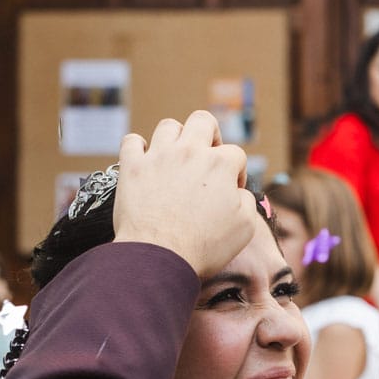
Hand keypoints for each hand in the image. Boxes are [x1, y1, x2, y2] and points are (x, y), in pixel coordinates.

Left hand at [113, 110, 256, 277]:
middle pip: (203, 121)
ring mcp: (158, 157)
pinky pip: (131, 140)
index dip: (236, 173)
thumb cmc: (204, 246)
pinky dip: (137, 148)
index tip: (229, 192)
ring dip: (174, 139)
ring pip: (168, 126)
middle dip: (209, 135)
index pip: (235, 154)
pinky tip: (143, 161)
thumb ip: (247, 201)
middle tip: (206, 157)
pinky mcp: (132, 168)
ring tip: (174, 159)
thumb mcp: (245, 227)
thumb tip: (237, 192)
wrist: (160, 257)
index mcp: (219, 164)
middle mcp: (189, 152)